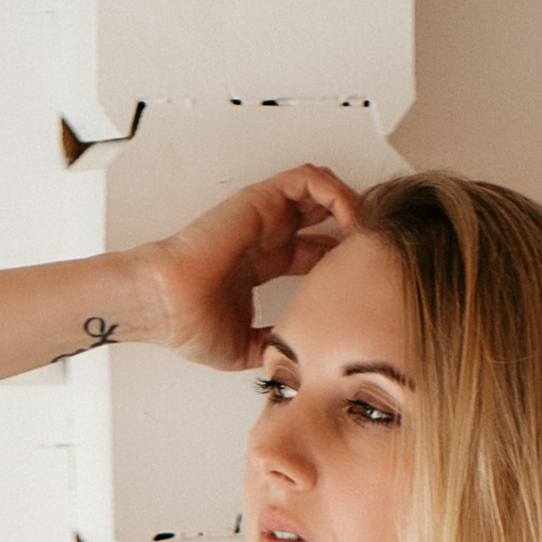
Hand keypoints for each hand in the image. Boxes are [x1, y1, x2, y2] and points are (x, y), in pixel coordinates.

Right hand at [120, 162, 361, 371]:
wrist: (166, 307)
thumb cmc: (189, 324)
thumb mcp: (247, 346)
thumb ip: (275, 344)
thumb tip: (298, 362)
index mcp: (263, 263)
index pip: (316, 251)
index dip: (344, 260)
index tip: (365, 280)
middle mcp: (266, 235)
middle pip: (323, 216)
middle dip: (354, 228)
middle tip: (375, 251)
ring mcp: (263, 215)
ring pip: (319, 191)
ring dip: (350, 205)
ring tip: (366, 232)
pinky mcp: (259, 200)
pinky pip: (307, 179)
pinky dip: (335, 192)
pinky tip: (349, 220)